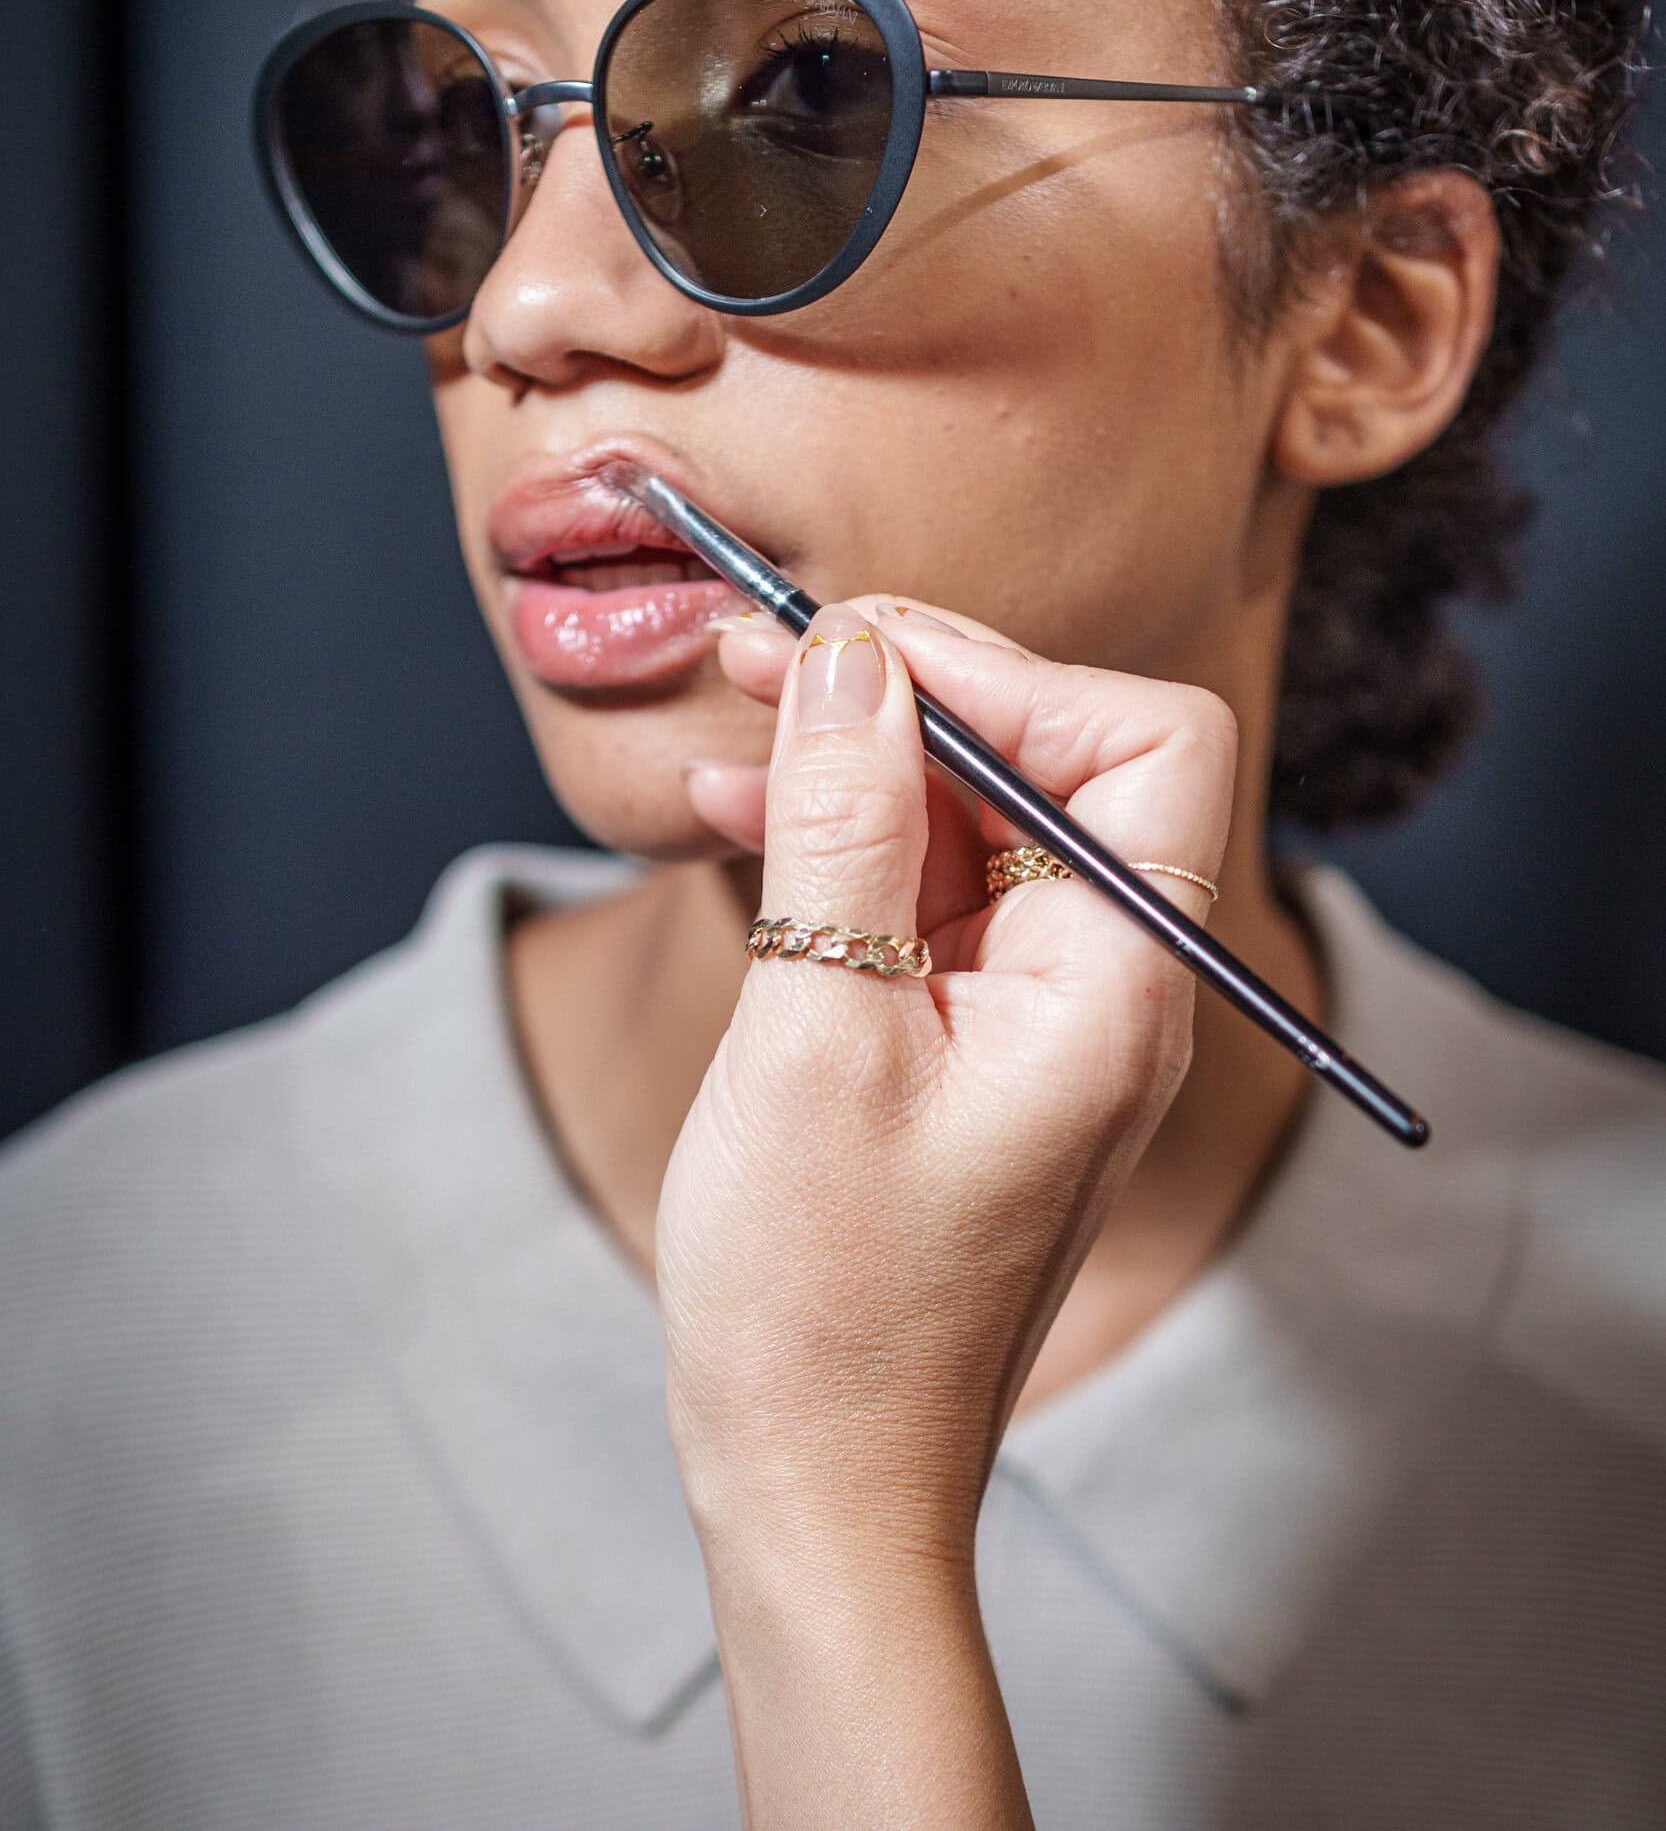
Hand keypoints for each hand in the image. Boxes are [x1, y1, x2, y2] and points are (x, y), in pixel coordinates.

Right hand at [657, 596, 1236, 1573]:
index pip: (1140, 740)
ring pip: (975, 816)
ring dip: (863, 755)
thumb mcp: (814, 1029)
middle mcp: (1108, 985)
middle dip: (917, 690)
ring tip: (734, 711)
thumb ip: (841, 822)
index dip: (1007, 674)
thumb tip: (853, 653)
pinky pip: (927, 893)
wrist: (816, 1483)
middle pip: (1053, 761)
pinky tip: (744, 811)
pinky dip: (845, 840)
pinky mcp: (973, 1037)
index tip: (860, 654)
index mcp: (1120, 985)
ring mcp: (1042, 1013)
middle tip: (771, 649)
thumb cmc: (822, 1297)